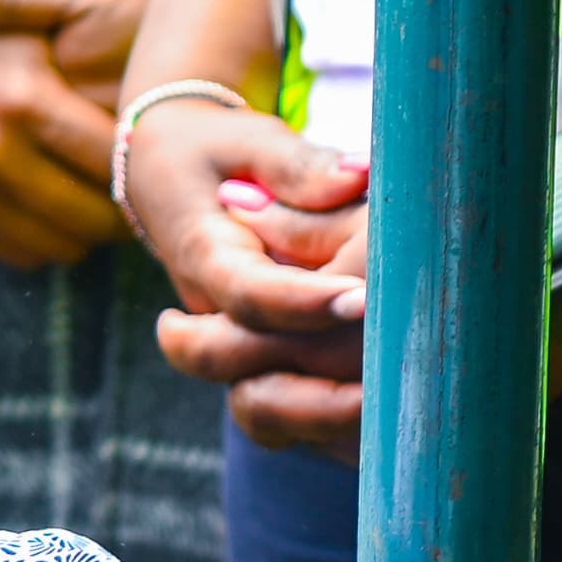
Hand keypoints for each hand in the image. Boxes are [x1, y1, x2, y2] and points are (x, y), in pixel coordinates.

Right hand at [0, 0, 138, 268]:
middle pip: (92, 213)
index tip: (159, 158)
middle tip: (141, 191)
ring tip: (103, 203)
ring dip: (89, 232)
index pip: (113, 160)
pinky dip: (48, 242)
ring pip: (60, 244)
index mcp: (23, 99)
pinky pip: (22, 253)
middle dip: (125, 209)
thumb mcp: (10, 8)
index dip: (146, 165)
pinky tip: (59, 213)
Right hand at [125, 92, 371, 453]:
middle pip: (249, 376)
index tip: (364, 299)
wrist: (166, 178)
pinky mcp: (256, 361)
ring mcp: (230, 345)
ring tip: (395, 409)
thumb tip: (359, 177)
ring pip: (264, 409)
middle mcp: (212, 317)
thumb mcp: (251, 141)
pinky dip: (334, 420)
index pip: (250, 295)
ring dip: (325, 416)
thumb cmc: (214, 151)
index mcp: (206, 258)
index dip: (305, 304)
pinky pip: (288, 411)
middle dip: (319, 383)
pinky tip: (394, 414)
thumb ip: (300, 166)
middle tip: (392, 378)